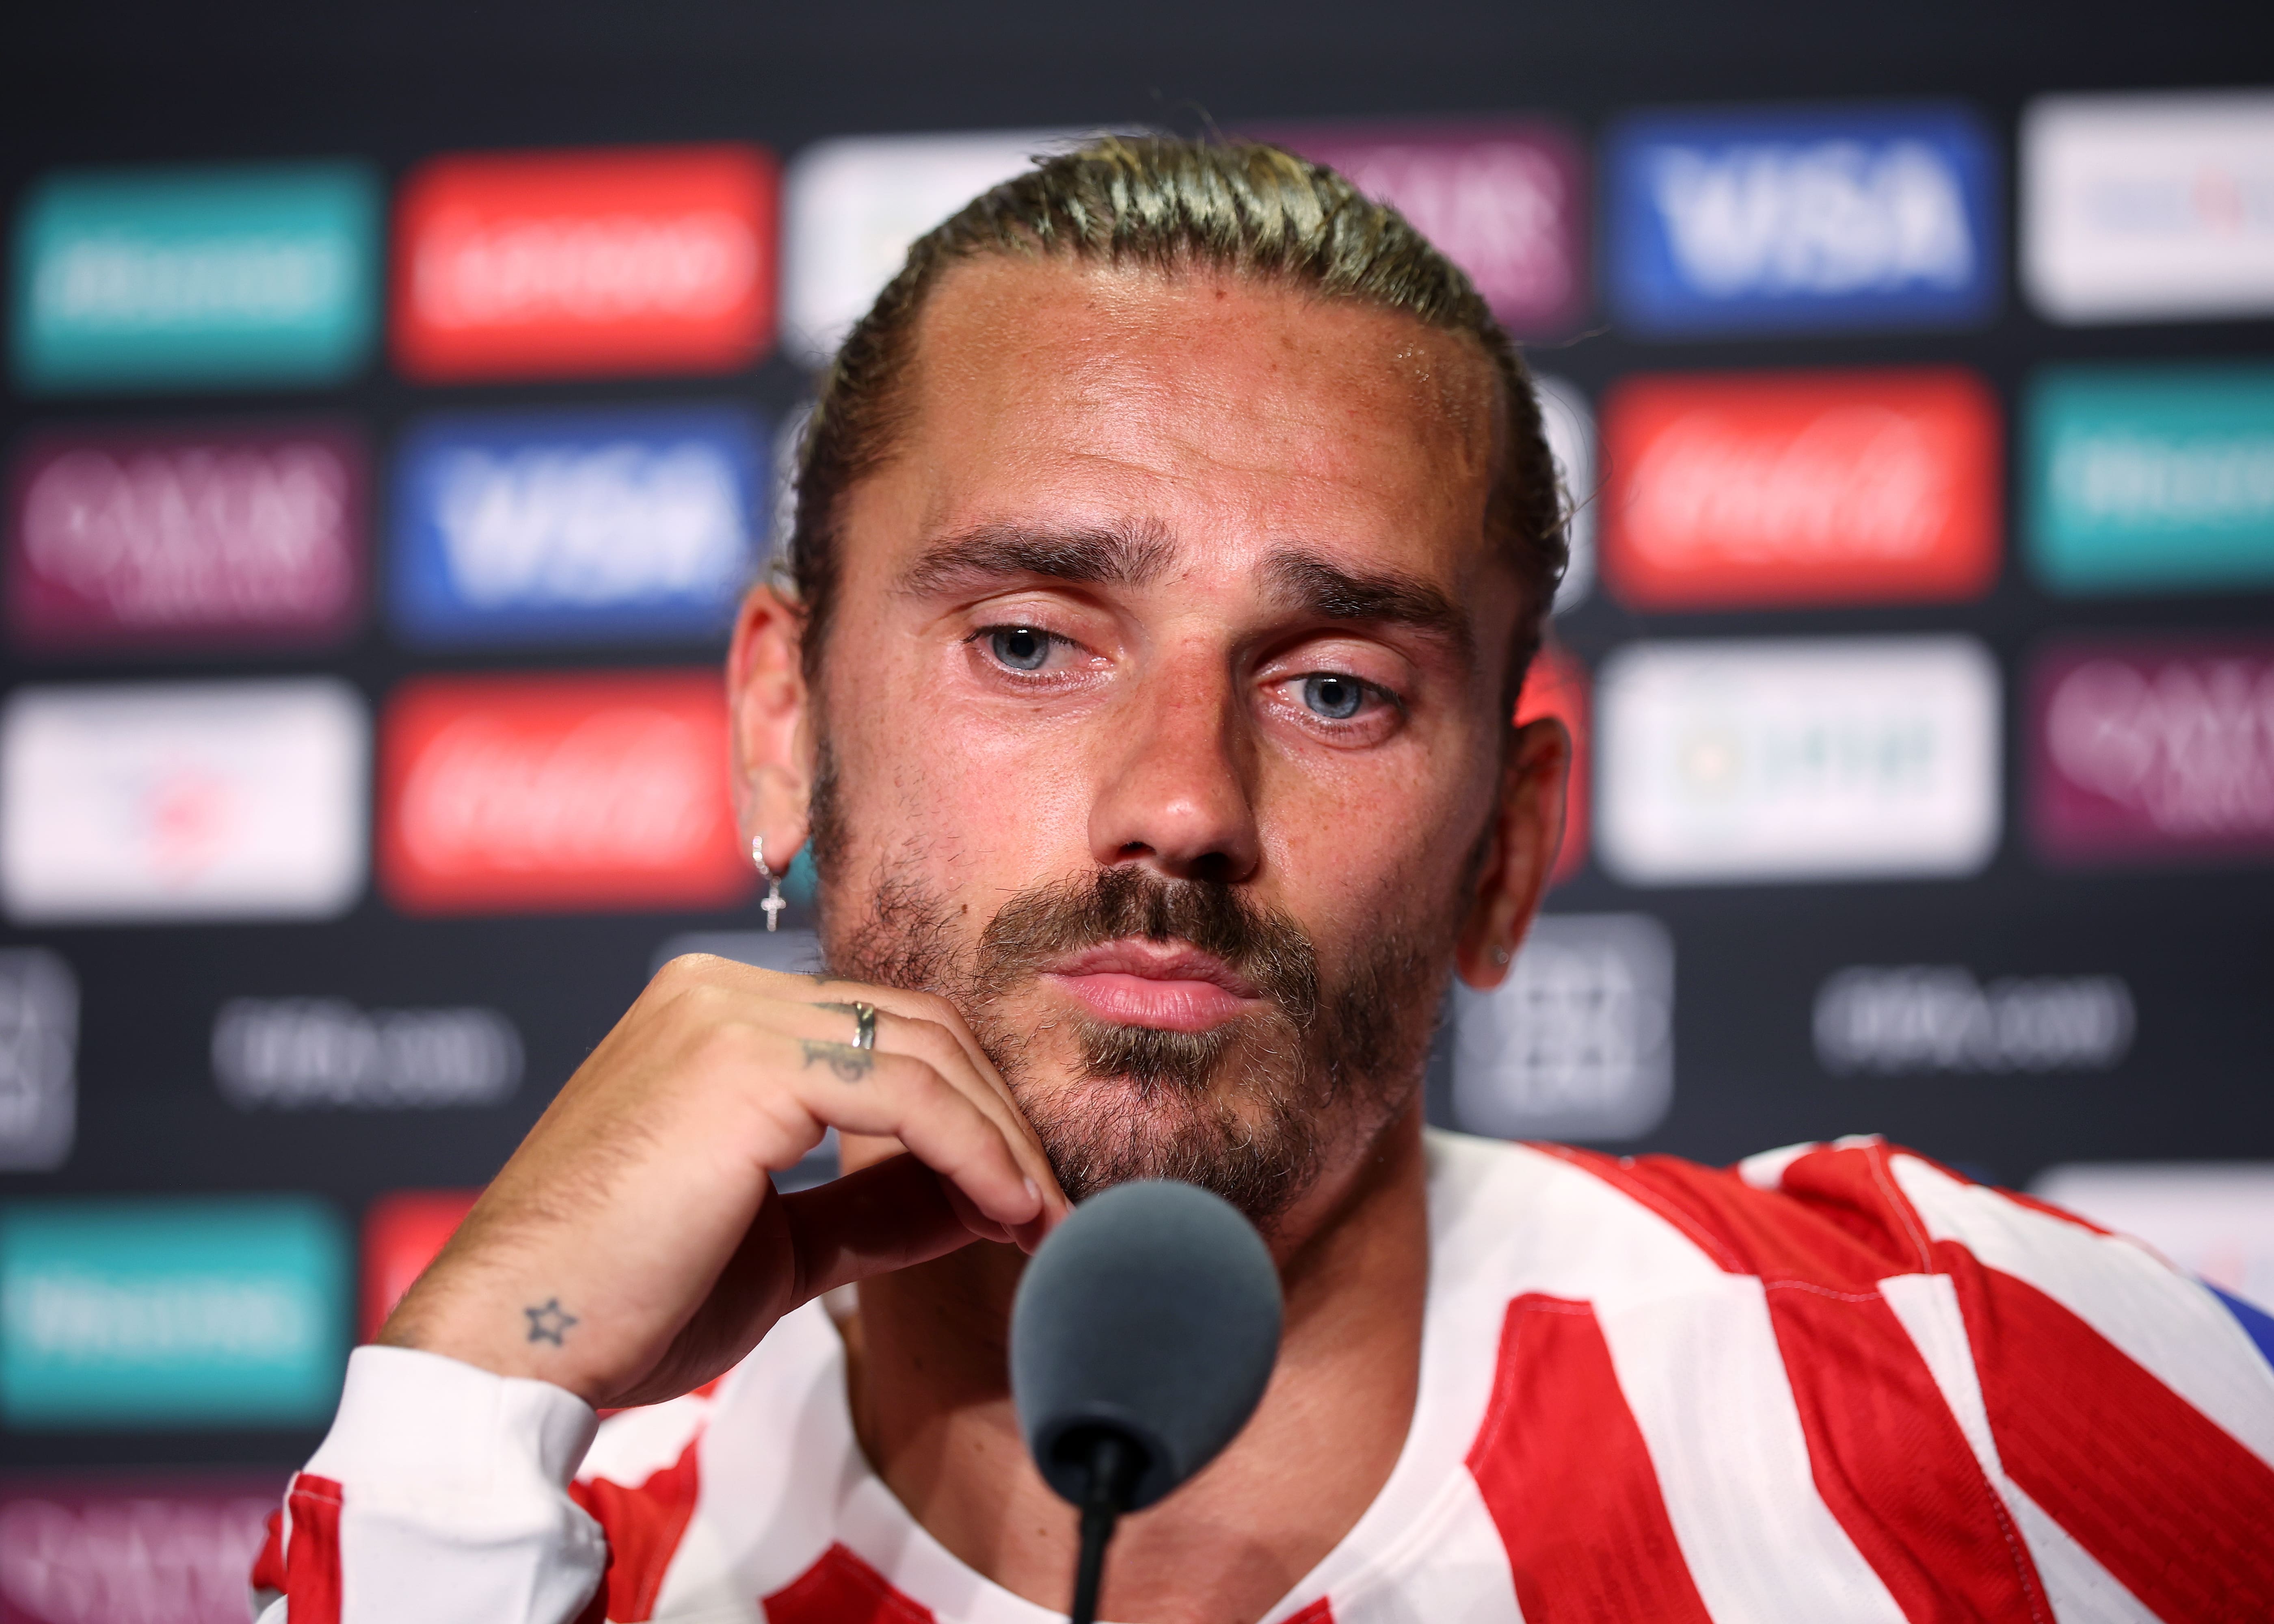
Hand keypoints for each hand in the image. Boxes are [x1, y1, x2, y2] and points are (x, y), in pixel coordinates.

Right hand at [378, 954, 1067, 1407]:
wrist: (514, 1349)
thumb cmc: (625, 1306)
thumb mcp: (779, 1247)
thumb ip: (874, 1205)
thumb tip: (983, 1196)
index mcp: (716, 1017)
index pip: (887, 1037)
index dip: (973, 1112)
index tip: (1028, 1200)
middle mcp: (718, 992)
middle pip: (919, 1030)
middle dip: (1004, 1121)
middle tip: (1060, 1212)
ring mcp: (726, 1015)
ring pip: (924, 1054)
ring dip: (1005, 1143)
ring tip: (1048, 1226)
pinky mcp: (741, 1062)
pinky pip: (904, 1093)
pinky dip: (976, 1151)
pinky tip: (1010, 1211)